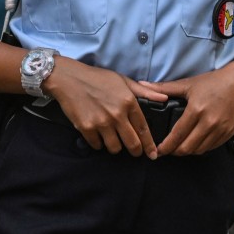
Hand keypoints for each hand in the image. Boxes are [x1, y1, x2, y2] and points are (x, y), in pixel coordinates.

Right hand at [43, 58, 172, 156]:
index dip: (150, 145)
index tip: (153, 154)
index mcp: (128, 102)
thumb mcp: (122, 80)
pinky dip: (98, 143)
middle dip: (135, 151)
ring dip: (115, 146)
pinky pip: (97, 145)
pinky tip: (98, 135)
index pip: (144, 129)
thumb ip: (144, 91)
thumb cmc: (96, 78)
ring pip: (115, 148)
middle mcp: (117, 114)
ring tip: (113, 139)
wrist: (68, 78)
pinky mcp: (86, 128)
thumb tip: (164, 98)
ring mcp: (101, 123)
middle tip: (135, 151)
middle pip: (132, 144)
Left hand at [152, 62, 233, 155]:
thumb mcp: (188, 83)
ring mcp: (221, 129)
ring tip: (180, 146)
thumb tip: (142, 86)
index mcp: (196, 110)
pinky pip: (212, 147)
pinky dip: (202, 148)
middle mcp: (209, 122)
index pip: (177, 135)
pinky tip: (195, 143)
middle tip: (167, 150)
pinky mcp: (229, 133)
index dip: (166, 146)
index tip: (157, 150)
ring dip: (188, 151)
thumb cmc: (214, 81)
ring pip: (200, 150)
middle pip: (188, 147)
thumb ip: (164, 88)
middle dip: (175, 151)